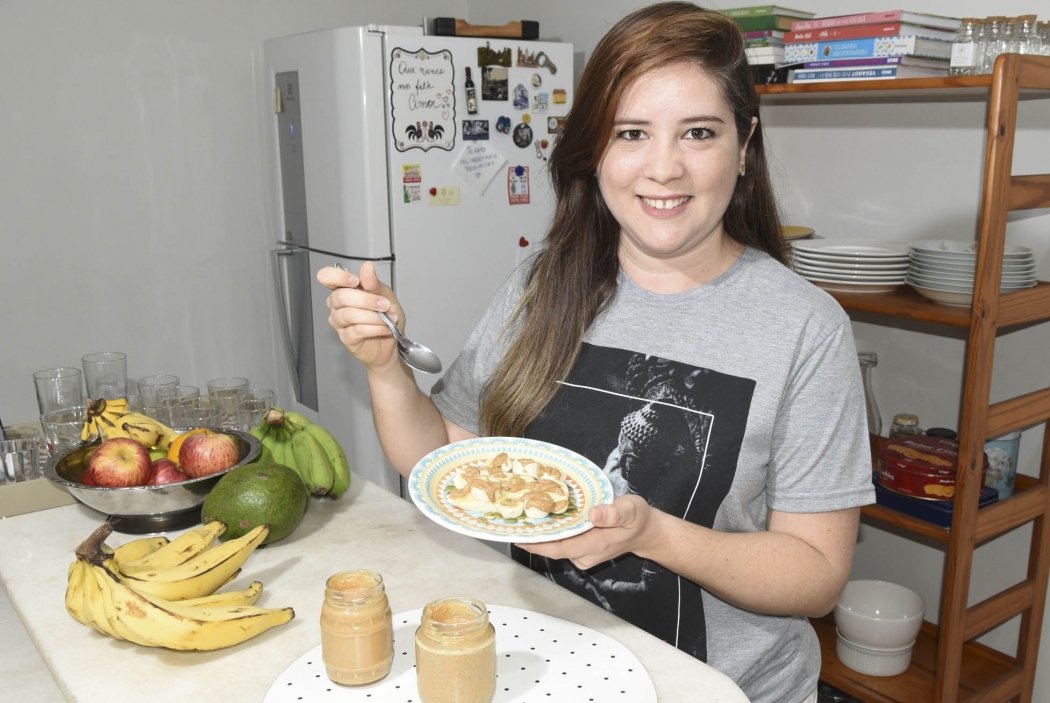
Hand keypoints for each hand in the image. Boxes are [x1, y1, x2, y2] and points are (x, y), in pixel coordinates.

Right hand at [316, 261, 402, 369]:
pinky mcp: (346, 338)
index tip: (355, 281)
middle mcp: (337, 305)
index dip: (337, 277)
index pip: (326, 277)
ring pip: (348, 314)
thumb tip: (367, 266)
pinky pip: (357, 330)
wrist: (392, 343)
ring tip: (388, 318)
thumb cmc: (386, 317)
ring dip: (373, 316)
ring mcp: (340, 322)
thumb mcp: (385, 295)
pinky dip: (375, 328)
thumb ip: (373, 283)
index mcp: (344, 289)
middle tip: (384, 304)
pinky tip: (385, 328)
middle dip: (366, 300)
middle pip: (340, 296)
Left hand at [518, 494, 653, 569]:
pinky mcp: (582, 551)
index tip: (518, 537)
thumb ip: (614, 513)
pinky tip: (542, 520)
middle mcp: (585, 553)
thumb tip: (594, 514)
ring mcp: (583, 554)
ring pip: (557, 546)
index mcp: (595, 543)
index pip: (560, 548)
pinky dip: (552, 534)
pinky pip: (562, 544)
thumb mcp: (631, 510)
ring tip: (522, 517)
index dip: (537, 545)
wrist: (645, 532)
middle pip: (553, 549)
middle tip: (513, 523)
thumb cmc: (637, 519)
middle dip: (533, 539)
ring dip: (541, 536)